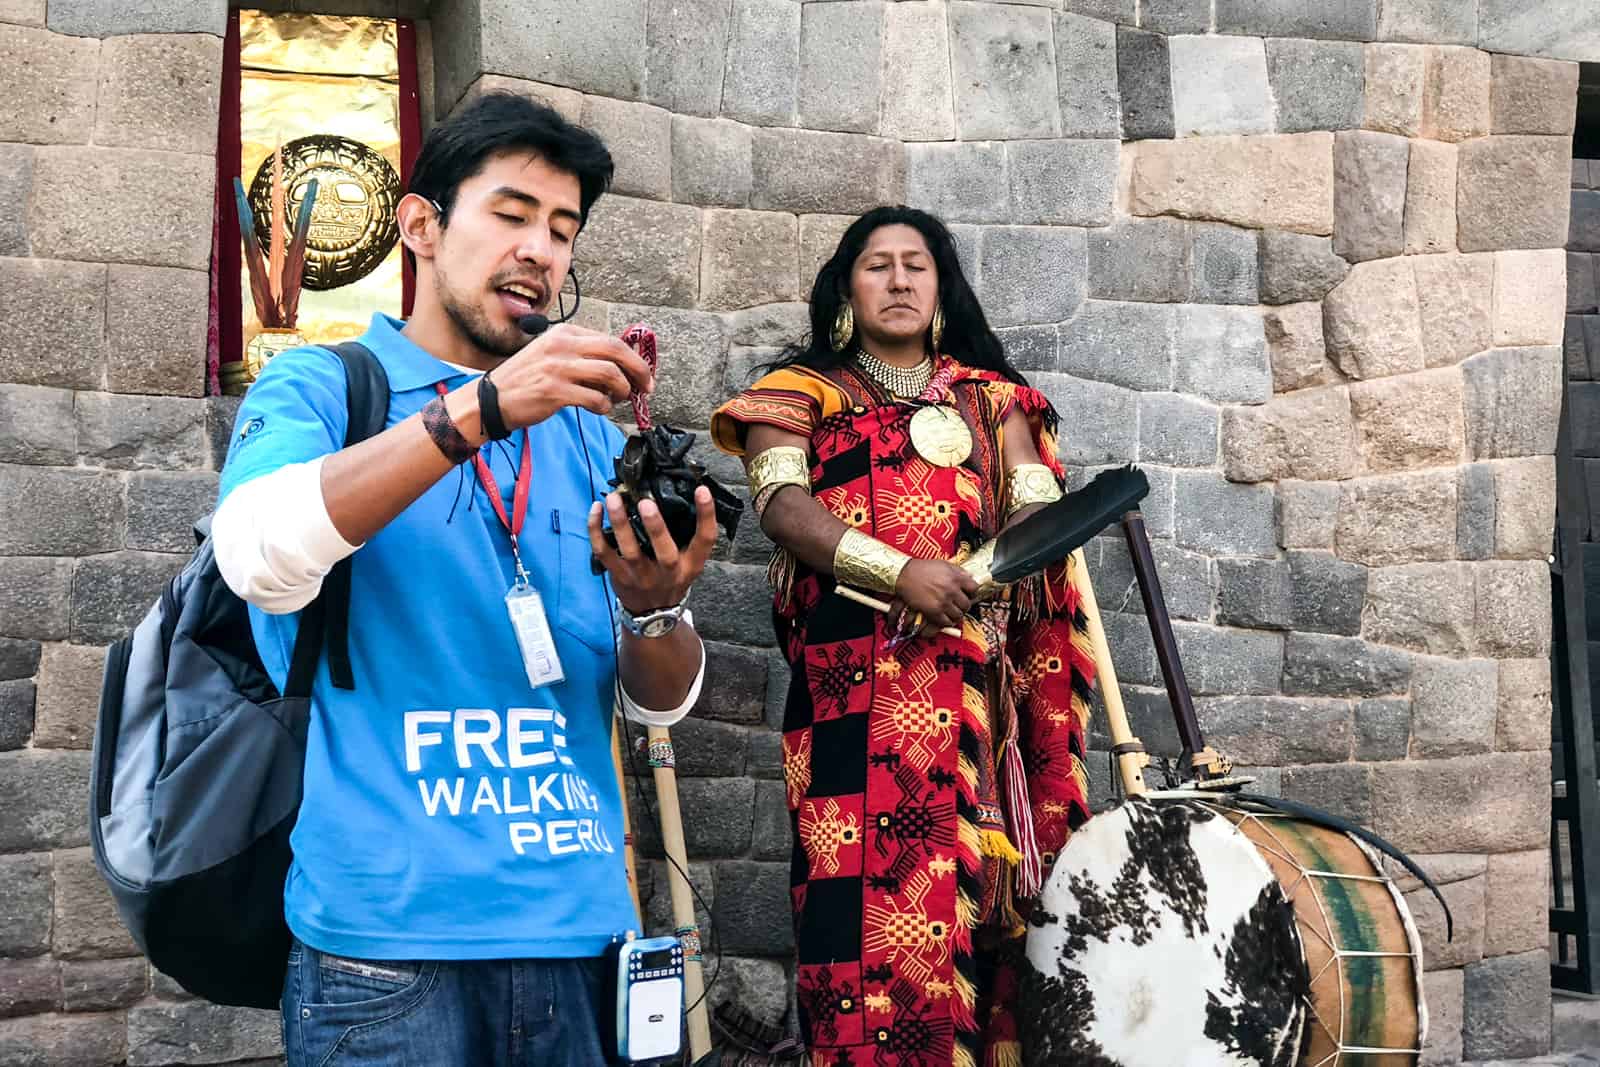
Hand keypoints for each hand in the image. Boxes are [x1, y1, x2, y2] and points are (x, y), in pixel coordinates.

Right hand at [488, 324, 654, 427]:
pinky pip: (595, 398)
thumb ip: (582, 355)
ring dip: (622, 390)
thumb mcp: (552, 354)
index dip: (633, 359)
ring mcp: (558, 367)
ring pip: (609, 374)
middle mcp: (562, 345)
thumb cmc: (526, 380)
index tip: (643, 375)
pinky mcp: (554, 391)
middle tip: (646, 387)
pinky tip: (599, 408)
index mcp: (564, 334)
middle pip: (615, 351)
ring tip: (618, 399)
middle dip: (638, 370)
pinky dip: (604, 406)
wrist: (492, 399)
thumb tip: (620, 366)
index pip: (610, 340)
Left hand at [589, 485, 717, 616]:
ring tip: (613, 498)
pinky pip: (604, 552)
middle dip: (655, 526)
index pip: (705, 539)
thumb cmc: (670, 577)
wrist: (651, 613)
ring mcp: (641, 576)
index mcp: (690, 564)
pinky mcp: (618, 575)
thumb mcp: (688, 562)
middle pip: (664, 551)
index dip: (706, 515)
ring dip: (620, 522)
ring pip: (629, 550)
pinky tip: (595, 510)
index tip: (702, 490)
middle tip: (646, 502)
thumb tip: (675, 493)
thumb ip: (686, 536)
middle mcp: (668, 572)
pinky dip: (596, 531)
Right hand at [889, 560, 976, 633]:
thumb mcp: (943, 564)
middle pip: (967, 604)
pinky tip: (943, 617)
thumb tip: (968, 576)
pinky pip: (946, 622)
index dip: (972, 593)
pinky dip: (946, 622)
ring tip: (951, 612)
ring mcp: (943, 602)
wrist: (904, 574)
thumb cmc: (921, 568)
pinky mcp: (934, 611)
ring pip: (958, 615)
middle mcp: (951, 590)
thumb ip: (958, 571)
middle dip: (963, 606)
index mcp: (956, 578)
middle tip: (959, 605)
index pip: (974, 589)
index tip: (968, 594)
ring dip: (955, 615)